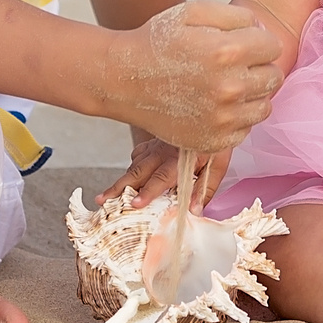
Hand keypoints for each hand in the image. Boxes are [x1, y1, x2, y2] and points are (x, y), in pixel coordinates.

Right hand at [95, 134, 231, 209]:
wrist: (209, 111)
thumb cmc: (214, 140)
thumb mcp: (218, 164)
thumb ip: (205, 189)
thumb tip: (195, 211)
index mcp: (179, 157)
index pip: (161, 177)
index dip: (148, 191)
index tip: (135, 204)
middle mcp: (162, 151)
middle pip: (138, 171)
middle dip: (119, 188)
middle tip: (104, 201)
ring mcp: (154, 145)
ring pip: (133, 164)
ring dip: (119, 181)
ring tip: (105, 196)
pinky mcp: (152, 142)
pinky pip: (137, 156)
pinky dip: (131, 167)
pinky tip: (127, 178)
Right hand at [110, 0, 283, 152]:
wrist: (123, 80)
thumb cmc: (158, 41)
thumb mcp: (194, 11)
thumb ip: (237, 15)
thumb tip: (263, 31)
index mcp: (228, 51)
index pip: (273, 47)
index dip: (257, 42)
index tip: (238, 44)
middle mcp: (229, 88)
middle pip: (273, 77)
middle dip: (257, 67)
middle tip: (231, 65)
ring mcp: (222, 119)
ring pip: (264, 106)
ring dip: (250, 95)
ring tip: (223, 85)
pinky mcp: (213, 140)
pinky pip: (245, 129)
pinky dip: (235, 118)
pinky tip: (213, 105)